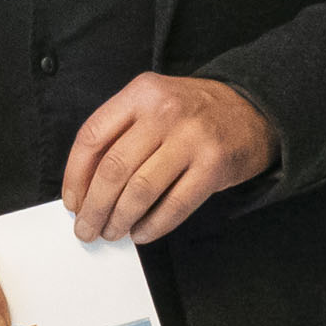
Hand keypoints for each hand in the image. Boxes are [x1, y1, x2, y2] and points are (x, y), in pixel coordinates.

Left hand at [60, 73, 277, 243]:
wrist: (253, 109)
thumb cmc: (194, 113)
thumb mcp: (153, 103)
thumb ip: (121, 133)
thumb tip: (85, 187)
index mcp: (141, 93)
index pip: (92, 137)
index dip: (75, 176)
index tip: (72, 202)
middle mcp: (165, 111)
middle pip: (113, 168)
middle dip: (93, 207)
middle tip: (86, 229)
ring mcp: (192, 138)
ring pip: (140, 190)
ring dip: (119, 220)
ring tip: (112, 232)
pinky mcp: (214, 165)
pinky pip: (175, 205)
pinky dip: (152, 225)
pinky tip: (141, 233)